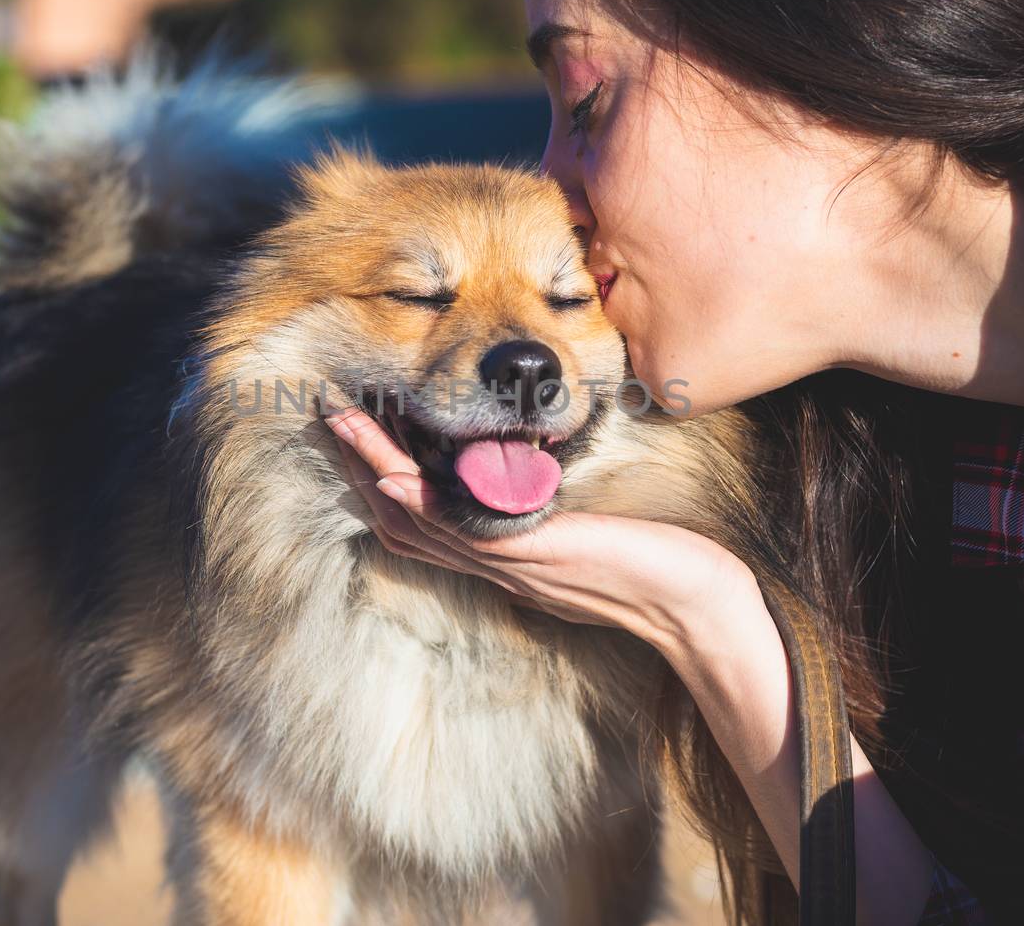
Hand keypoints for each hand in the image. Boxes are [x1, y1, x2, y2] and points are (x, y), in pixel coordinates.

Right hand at [321, 403, 761, 651]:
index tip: (359, 431)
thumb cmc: (655, 567)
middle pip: (400, 519)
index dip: (379, 477)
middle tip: (329, 416)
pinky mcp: (526, 554)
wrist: (694, 607)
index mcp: (499, 555)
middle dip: (359, 466)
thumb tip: (533, 497)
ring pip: (416, 520)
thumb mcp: (589, 536)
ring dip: (372, 471)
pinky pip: (457, 531)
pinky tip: (389, 478)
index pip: (420, 519)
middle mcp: (490, 562)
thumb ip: (549, 520)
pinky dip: (417, 504)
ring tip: (342, 426)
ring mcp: (503, 560)